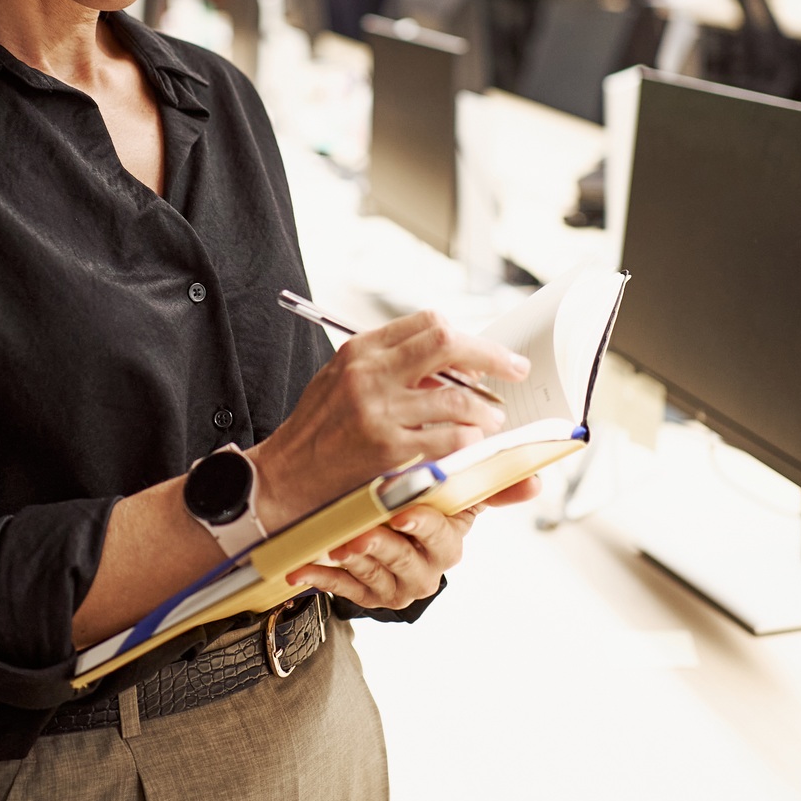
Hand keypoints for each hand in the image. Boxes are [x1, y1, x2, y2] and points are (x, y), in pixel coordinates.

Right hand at [248, 310, 530, 530]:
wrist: (285, 477)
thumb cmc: (319, 429)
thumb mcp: (343, 380)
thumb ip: (390, 366)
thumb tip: (450, 362)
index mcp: (360, 350)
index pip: (428, 323)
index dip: (465, 338)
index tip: (486, 355)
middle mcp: (370, 374)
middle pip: (447, 343)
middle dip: (492, 355)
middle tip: (515, 369)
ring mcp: (379, 412)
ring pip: (456, 396)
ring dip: (485, 409)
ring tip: (492, 420)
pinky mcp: (388, 451)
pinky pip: (448, 438)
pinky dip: (469, 439)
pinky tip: (472, 442)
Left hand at [288, 503, 475, 610]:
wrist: (381, 526)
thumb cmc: (419, 504)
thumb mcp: (452, 493)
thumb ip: (487, 485)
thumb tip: (536, 483)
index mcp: (448, 542)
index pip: (443, 537)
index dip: (424, 526)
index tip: (405, 513)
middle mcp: (426, 570)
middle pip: (406, 561)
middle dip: (383, 546)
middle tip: (361, 534)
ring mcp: (395, 587)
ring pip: (375, 576)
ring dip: (354, 561)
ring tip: (336, 545)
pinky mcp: (367, 596)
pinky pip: (345, 590)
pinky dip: (324, 577)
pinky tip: (303, 568)